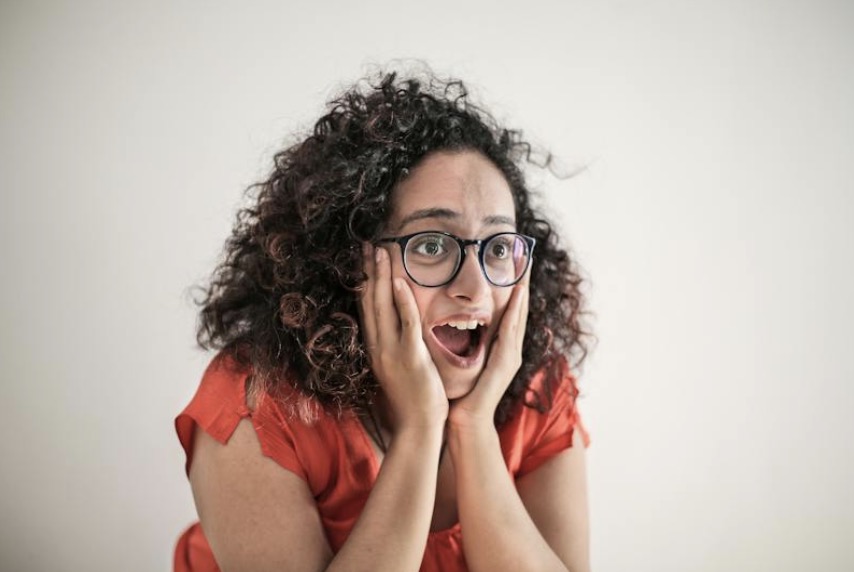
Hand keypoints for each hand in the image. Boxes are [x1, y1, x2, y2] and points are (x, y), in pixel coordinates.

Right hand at [360, 244, 448, 432]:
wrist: (418, 426)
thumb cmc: (413, 397)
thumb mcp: (398, 365)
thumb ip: (396, 343)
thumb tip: (398, 323)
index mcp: (376, 347)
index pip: (367, 308)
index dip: (365, 281)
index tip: (364, 259)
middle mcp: (378, 346)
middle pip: (370, 302)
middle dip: (369, 271)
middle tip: (368, 245)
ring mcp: (392, 352)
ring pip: (384, 308)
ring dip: (382, 278)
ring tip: (381, 252)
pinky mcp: (411, 358)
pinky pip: (407, 325)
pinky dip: (403, 303)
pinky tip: (401, 282)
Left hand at [448, 268, 530, 430]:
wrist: (465, 418)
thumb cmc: (461, 390)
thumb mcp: (462, 357)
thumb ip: (464, 339)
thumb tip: (455, 319)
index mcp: (499, 345)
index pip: (508, 310)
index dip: (512, 288)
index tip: (513, 264)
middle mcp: (510, 348)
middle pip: (519, 309)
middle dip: (523, 284)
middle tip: (525, 257)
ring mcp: (512, 355)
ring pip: (519, 316)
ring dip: (523, 293)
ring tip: (525, 270)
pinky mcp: (507, 362)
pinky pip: (512, 331)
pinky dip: (515, 312)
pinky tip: (518, 296)